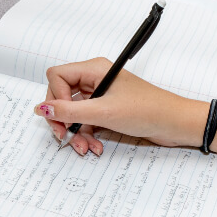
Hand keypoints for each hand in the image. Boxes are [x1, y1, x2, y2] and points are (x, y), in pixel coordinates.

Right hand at [33, 58, 206, 155]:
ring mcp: (100, 96)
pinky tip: (94, 146)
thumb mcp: (104, 112)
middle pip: (61, 96)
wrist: (175, 124)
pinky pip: (85, 122)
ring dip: (75, 132)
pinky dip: (86, 135)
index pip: (57, 76)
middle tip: (63, 136)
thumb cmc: (148, 110)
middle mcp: (94, 79)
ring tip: (83, 147)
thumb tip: (41, 108)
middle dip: (62, 119)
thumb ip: (70, 112)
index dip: (55, 97)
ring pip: (73, 113)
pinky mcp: (106, 110)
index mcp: (94, 69)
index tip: (64, 116)